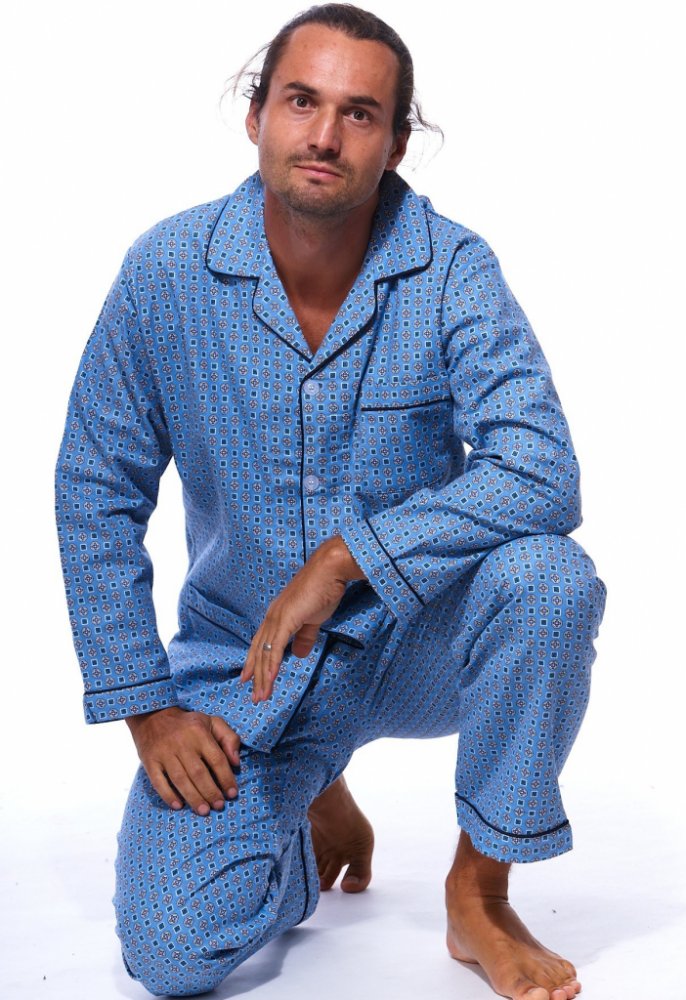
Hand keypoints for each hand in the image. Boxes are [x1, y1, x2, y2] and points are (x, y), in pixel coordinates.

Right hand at [126, 707, 240, 815]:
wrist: (153, 715)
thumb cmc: (188, 723)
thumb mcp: (211, 722)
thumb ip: (229, 738)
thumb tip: (236, 763)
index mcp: (199, 733)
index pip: (216, 759)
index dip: (226, 778)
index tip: (232, 794)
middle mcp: (182, 743)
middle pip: (198, 773)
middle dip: (210, 792)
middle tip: (218, 806)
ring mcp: (164, 752)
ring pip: (180, 780)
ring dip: (193, 798)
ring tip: (204, 811)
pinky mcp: (149, 761)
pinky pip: (158, 782)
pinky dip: (168, 795)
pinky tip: (178, 806)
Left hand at [240, 535, 365, 703]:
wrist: (330, 569)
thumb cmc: (324, 588)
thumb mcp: (314, 618)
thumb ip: (305, 637)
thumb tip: (298, 654)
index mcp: (277, 615)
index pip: (262, 643)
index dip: (255, 662)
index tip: (250, 679)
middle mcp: (272, 617)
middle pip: (259, 651)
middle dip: (256, 675)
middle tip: (255, 696)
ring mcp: (277, 617)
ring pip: (265, 653)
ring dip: (263, 676)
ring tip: (262, 696)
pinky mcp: (286, 619)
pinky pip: (275, 647)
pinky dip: (271, 665)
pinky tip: (269, 679)